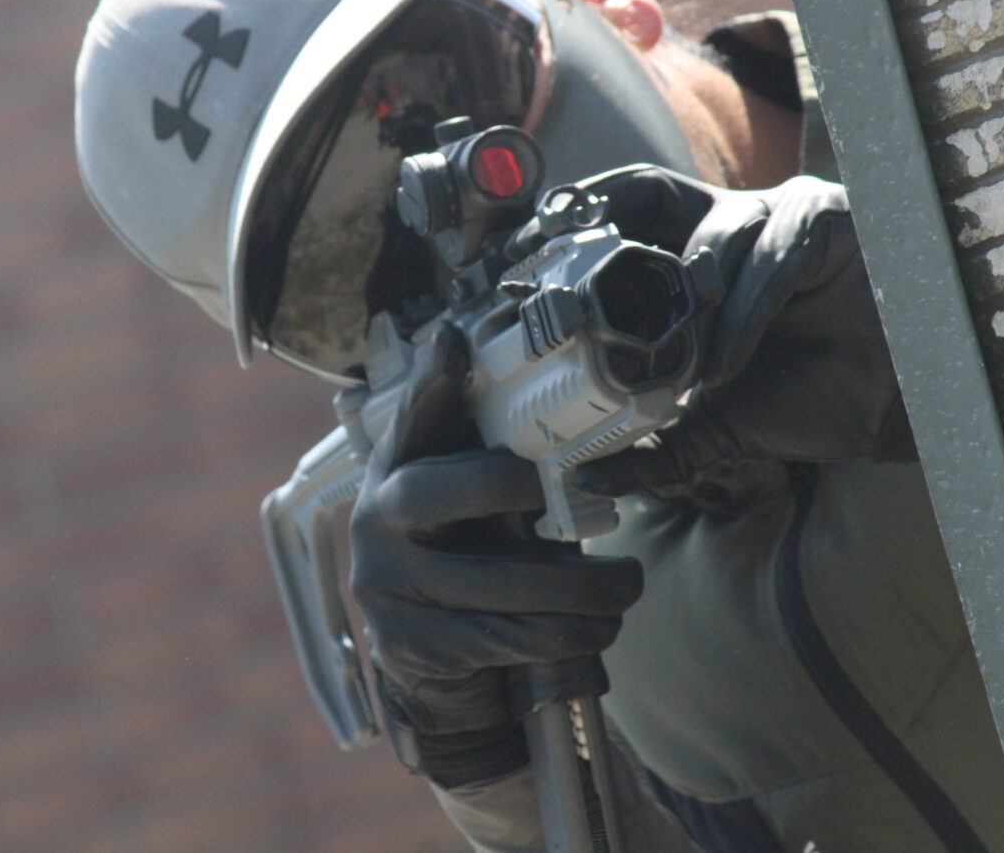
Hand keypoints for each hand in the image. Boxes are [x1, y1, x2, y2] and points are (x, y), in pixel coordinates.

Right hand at [349, 325, 642, 785]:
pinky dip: (562, 636)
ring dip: (575, 589)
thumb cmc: (475, 559)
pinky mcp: (409, 644)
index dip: (431, 380)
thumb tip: (575, 405)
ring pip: (489, 582)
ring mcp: (385, 585)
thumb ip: (498, 458)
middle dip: (502, 488)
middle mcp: (377, 521)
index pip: (413, 418)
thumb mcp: (478, 503)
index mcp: (398, 470)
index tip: (452, 339)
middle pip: (433, 492)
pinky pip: (499, 639)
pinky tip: (598, 628)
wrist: (436, 663)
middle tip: (563, 495)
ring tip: (626, 585)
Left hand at [564, 167, 914, 501]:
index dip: (568, 225)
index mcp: (694, 260)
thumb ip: (654, 447)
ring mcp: (776, 214)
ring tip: (690, 365)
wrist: (888, 412)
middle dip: (600, 219)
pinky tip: (733, 360)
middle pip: (647, 192)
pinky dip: (745, 310)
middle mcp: (728, 224)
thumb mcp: (713, 425)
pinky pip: (773, 253)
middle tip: (556, 257)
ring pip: (713, 237)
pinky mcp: (824, 220)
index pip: (620, 218)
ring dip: (694, 302)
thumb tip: (588, 479)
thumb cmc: (807, 397)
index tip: (514, 255)